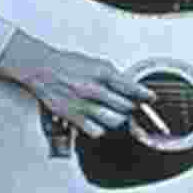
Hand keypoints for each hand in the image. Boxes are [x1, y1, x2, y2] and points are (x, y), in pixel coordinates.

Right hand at [0, 31, 155, 138]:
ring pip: (114, 120)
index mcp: (101, 73)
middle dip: (132, 107)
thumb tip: (130, 87)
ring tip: (117, 114)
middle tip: (132, 106)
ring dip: (119, 119)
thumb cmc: (67, 64)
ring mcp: (83, 104)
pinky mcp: (73, 116)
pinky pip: (96, 130)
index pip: (131, 87)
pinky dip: (101, 128)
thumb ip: (113, 75)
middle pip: (125, 107)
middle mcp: (93, 89)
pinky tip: (100, 121)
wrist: (41, 69)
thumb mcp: (95, 63)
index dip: (144, 95)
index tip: (151, 98)